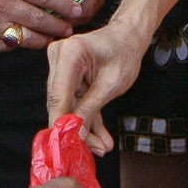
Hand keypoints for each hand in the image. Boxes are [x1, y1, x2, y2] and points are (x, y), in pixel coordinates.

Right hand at [0, 0, 84, 51]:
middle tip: (69, 29)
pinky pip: (7, 45)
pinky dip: (18, 43)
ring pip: (26, 37)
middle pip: (39, 20)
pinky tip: (25, 40)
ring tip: (51, 38)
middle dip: (58, 26)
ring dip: (42, 39)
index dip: (63, 6)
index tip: (76, 11)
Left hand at [34, 0, 139, 15]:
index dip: (32, 6)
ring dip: (39, 2)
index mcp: (81, 10)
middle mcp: (80, 17)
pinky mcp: (75, 6)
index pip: (49, 17)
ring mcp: (78, 13)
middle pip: (48, 18)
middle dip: (33, 6)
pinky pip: (56, 7)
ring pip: (51, 13)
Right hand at [46, 16, 151, 155]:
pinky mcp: (66, 76)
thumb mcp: (112, 84)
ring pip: (68, 106)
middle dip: (77, 129)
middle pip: (61, 103)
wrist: (129, 36)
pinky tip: (99, 138)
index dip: (60, 123)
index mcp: (70, 53)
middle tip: (94, 150)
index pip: (58, 96)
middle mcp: (58, 57)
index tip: (65, 146)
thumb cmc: (124, 51)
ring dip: (85, 127)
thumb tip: (77, 135)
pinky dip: (87, 118)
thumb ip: (91, 109)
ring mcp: (60, 66)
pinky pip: (74, 101)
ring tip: (102, 147)